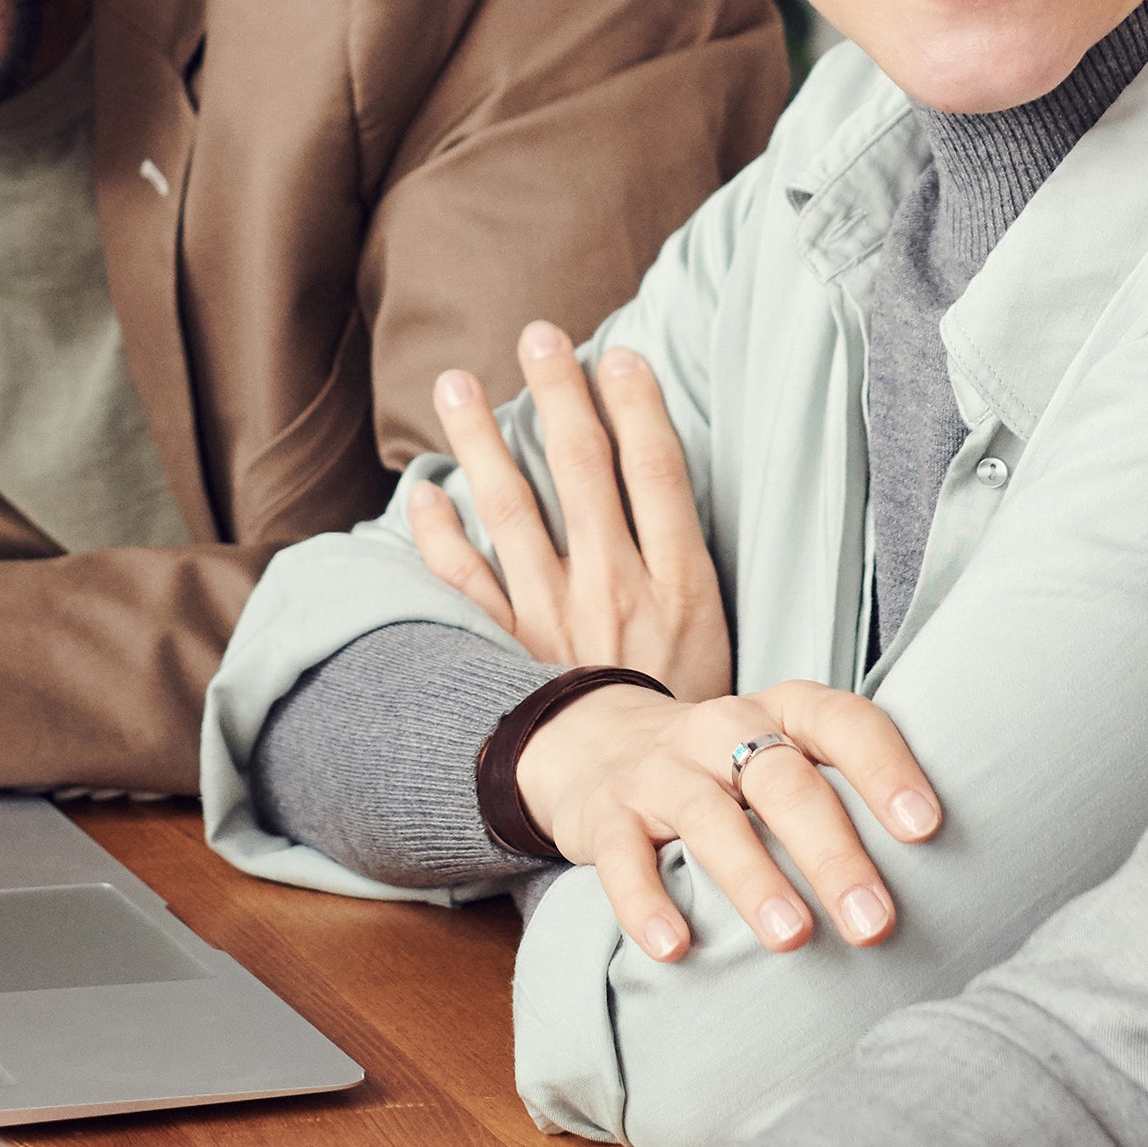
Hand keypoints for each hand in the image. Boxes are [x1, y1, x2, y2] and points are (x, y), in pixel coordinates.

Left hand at [410, 327, 730, 701]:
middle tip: (537, 335)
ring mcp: (554, 618)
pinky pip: (464, 582)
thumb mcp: (725, 648)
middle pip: (583, 469)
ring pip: (512, 509)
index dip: (638, 407)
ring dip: (482, 441)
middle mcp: (613, 587)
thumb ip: (692, 577)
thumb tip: (671, 505)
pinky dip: (438, 534)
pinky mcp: (511, 653)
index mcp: (678, 583)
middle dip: (559, 395)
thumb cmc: (696, 729)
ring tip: (456, 385)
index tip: (619, 354)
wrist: (655, 811)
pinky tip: (422, 491)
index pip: (657, 472)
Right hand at [513, 674, 938, 963]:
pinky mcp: (604, 814)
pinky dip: (646, 901)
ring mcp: (661, 770)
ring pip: (708, 818)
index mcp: (784, 713)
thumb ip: (845, 795)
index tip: (926, 829)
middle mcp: (723, 729)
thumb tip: (953, 883)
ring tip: (791, 939)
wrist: (596, 745)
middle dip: (832, 853)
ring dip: (753, 879)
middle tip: (876, 924)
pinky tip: (675, 947)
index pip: (844, 723)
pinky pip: (622, 856)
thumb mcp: (786, 758)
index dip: (885, 770)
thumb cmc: (728, 770)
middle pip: (784, 782)